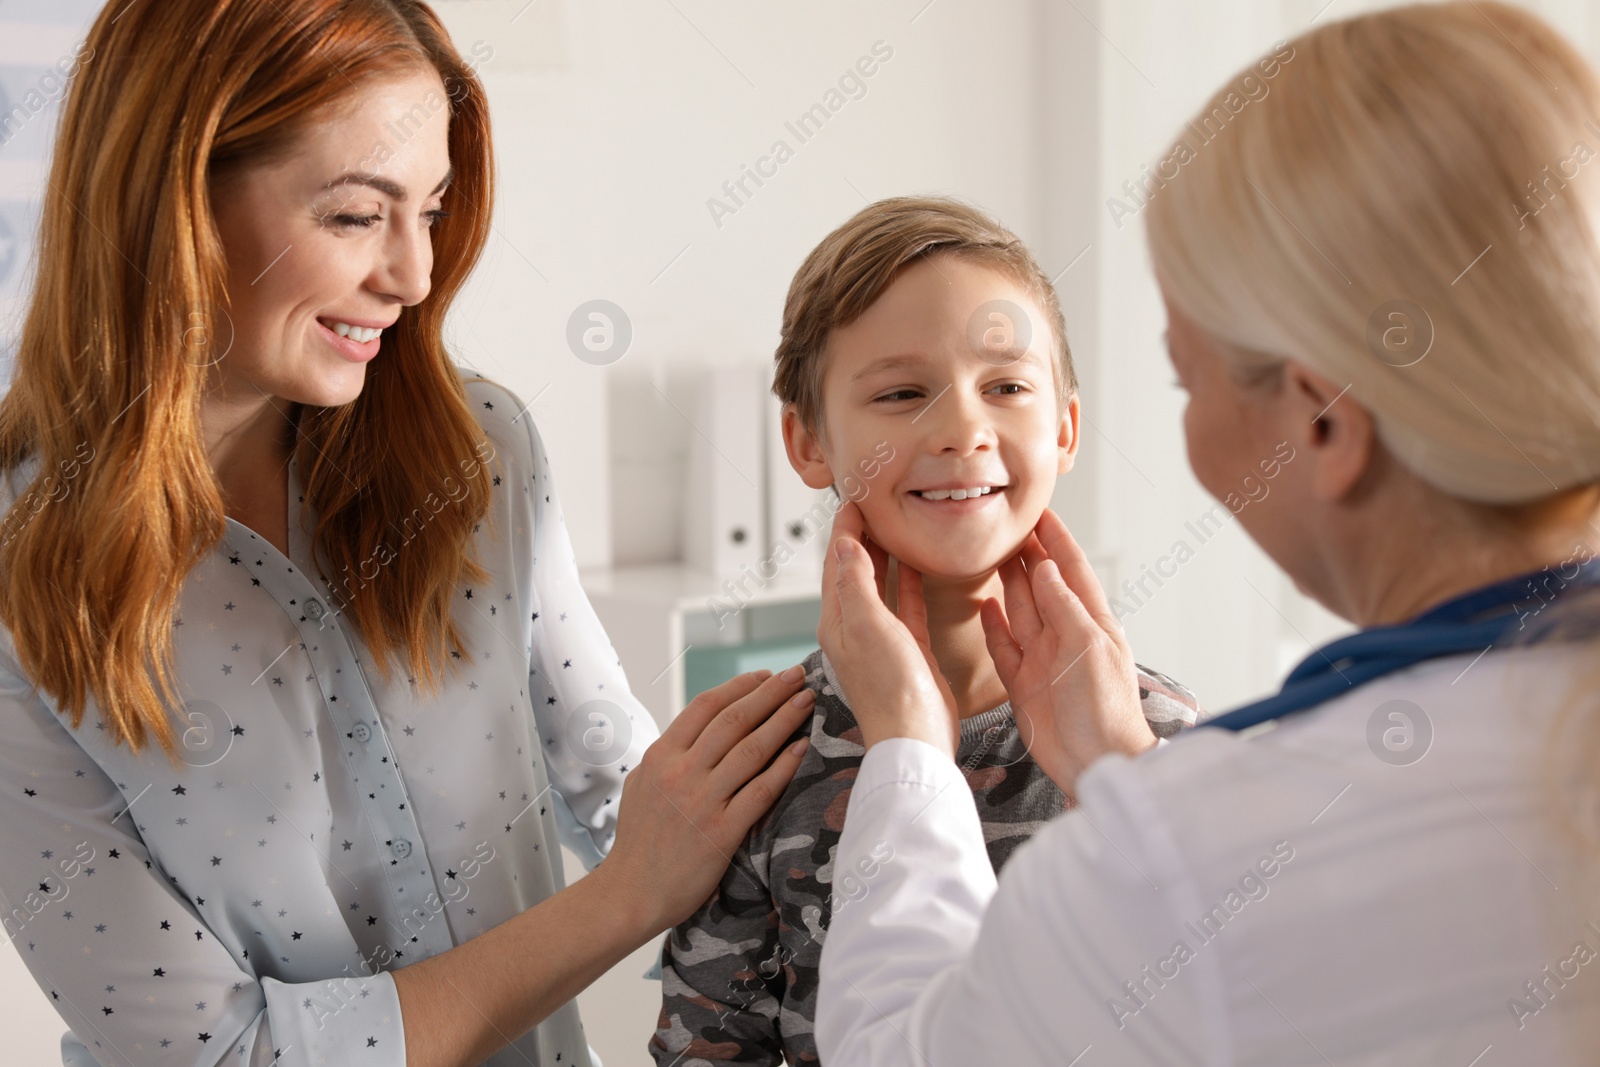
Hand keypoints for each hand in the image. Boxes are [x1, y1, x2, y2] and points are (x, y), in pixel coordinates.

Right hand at [600, 668, 816, 934]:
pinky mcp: (721, 832)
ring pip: (751, 749)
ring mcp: (702, 801)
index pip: (705, 706)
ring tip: (807, 702)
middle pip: (734, 720)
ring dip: (784, 720)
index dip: (740, 686)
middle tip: (797, 676)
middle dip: (771, 693)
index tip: (766, 676)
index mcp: (660, 756)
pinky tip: (802, 748)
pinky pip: (761, 791)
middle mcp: (680, 772)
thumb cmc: (638, 841)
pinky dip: (784, 766)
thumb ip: (668, 756)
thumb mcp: (641, 784)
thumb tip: (697, 732)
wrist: (630, 893)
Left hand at [817, 501, 957, 756]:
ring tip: (894, 524)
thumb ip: (855, 582)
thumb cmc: (889, 690)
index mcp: (836, 621)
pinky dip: (908, 582)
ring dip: (885, 556)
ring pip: (881, 586)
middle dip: (861, 537)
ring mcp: (882, 640)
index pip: (835, 564)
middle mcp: (854, 629)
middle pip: (855, 571)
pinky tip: (917, 564)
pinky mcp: (909, 651)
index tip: (854, 497)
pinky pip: (905, 606)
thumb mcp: (866, 626)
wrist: (916, 738)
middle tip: (874, 503)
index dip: (844, 529)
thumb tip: (843, 543)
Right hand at [979, 508, 1154, 796]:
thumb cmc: (1105, 708)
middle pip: (1042, 587)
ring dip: (1009, 584)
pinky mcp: (1024, 686)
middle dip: (1027, 556)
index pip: (1072, 570)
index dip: (1057, 541)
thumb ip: (1064, 607)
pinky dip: (994, 627)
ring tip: (990, 556)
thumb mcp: (1088, 647)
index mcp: (1092, 623)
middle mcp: (1066, 637)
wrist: (1097, 763)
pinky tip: (985, 607)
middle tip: (1006, 528)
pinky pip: (1005, 649)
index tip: (1040, 513)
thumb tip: (1045, 569)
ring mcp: (1044, 661)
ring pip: (1021, 612)